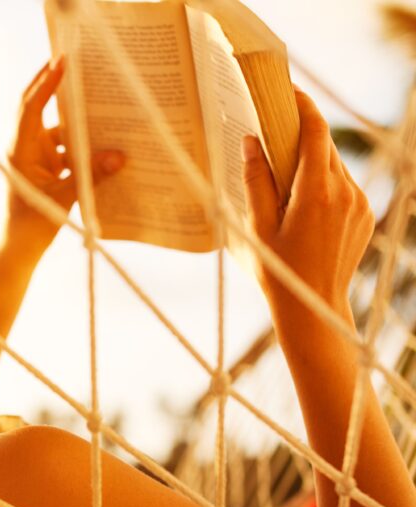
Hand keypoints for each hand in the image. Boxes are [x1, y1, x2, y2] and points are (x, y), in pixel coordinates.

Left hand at [6, 54, 124, 253]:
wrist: (19, 248)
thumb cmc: (32, 224)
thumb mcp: (65, 198)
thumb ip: (92, 176)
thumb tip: (120, 156)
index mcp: (20, 149)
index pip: (30, 106)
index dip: (46, 83)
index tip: (62, 61)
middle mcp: (25, 147)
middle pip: (38, 106)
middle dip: (55, 83)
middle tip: (75, 59)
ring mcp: (36, 155)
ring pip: (57, 126)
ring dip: (76, 116)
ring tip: (100, 96)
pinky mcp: (47, 166)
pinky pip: (67, 145)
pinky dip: (83, 141)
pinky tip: (106, 137)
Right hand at [241, 86, 373, 322]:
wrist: (313, 308)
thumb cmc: (278, 269)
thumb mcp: (258, 225)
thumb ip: (256, 179)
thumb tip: (251, 141)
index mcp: (316, 192)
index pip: (315, 131)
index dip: (302, 105)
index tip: (287, 89)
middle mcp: (345, 192)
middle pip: (325, 146)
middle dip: (301, 133)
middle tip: (274, 126)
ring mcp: (360, 203)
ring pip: (334, 165)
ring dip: (311, 159)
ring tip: (284, 168)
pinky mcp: (365, 214)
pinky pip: (343, 185)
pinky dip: (323, 181)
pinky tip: (301, 199)